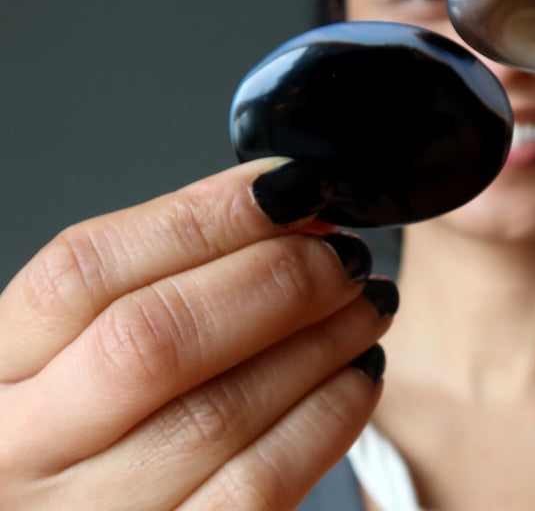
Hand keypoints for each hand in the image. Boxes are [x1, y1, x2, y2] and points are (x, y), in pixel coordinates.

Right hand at [0, 158, 395, 509]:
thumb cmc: (99, 433)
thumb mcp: (82, 352)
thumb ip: (162, 280)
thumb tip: (283, 206)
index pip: (85, 269)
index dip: (204, 216)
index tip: (292, 188)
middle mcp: (22, 451)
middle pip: (154, 338)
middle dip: (275, 279)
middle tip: (343, 258)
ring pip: (220, 412)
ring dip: (320, 342)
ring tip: (366, 306)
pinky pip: (261, 483)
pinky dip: (328, 416)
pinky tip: (358, 376)